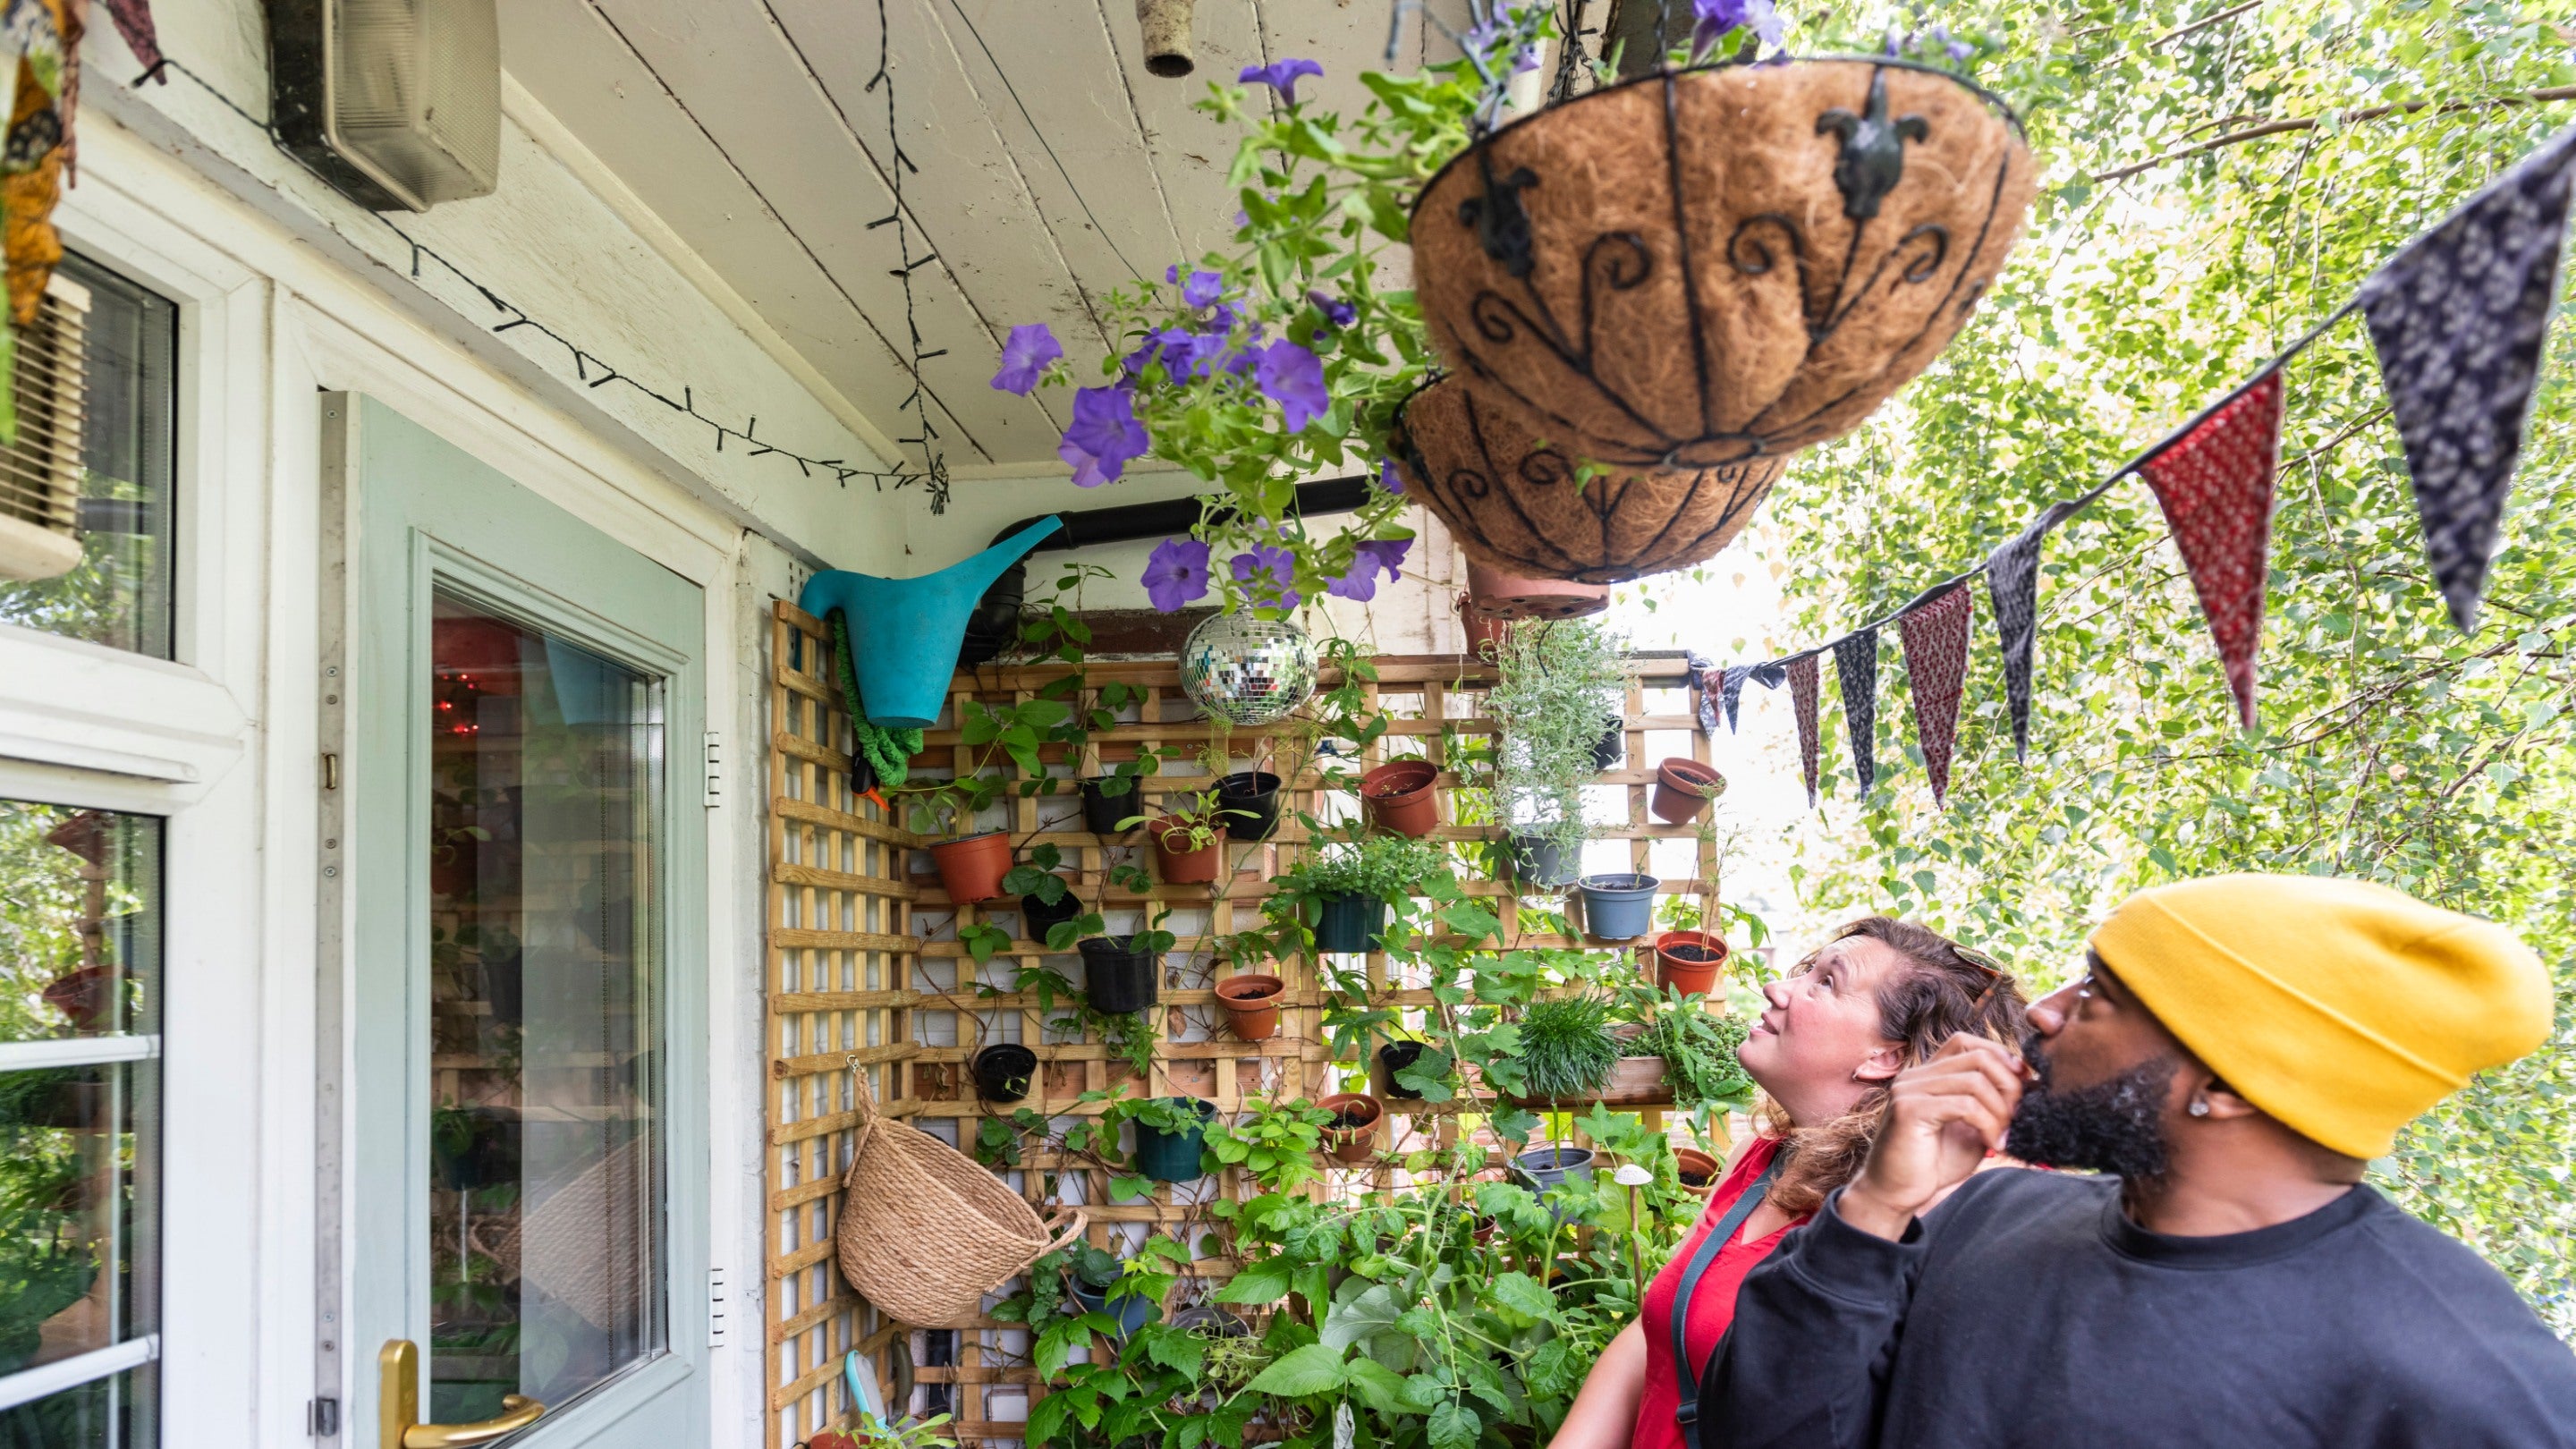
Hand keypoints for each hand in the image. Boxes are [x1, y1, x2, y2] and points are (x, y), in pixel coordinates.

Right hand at [1838, 1035, 2028, 1239]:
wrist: (1894, 1194)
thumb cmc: (1933, 1163)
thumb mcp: (1971, 1129)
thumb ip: (1990, 1106)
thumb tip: (2030, 1087)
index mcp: (1927, 1074)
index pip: (1966, 1042)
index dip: (2000, 1057)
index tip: (2022, 1087)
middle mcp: (1915, 1075)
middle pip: (1977, 1056)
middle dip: (2009, 1084)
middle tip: (2019, 1117)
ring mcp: (1909, 1090)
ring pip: (1975, 1081)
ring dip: (2001, 1110)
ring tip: (2004, 1136)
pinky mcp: (1909, 1110)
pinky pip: (1964, 1106)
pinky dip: (1989, 1125)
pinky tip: (1993, 1146)